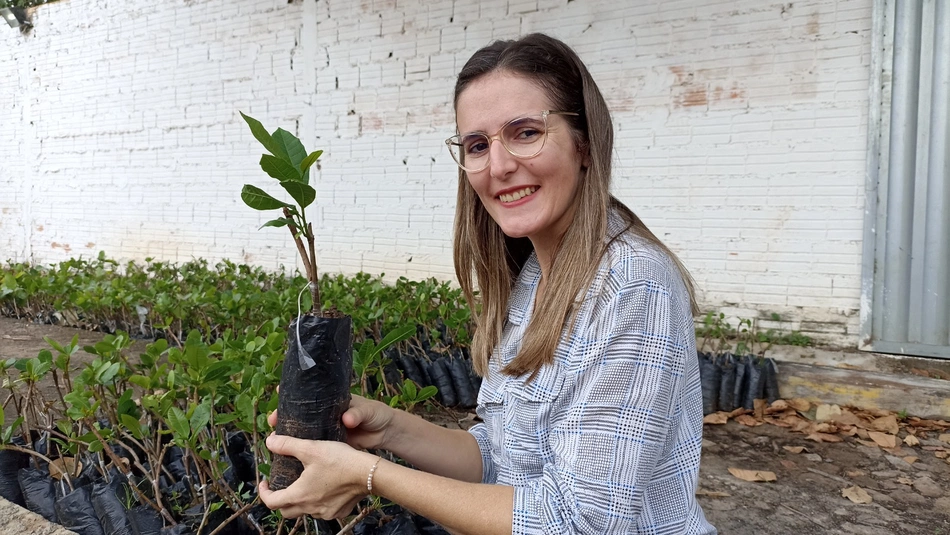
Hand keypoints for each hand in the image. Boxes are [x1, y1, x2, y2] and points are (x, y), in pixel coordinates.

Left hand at [259, 435, 375, 518]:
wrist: (369, 473)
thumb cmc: (340, 460)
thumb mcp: (311, 448)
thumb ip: (288, 445)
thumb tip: (270, 441)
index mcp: (300, 495)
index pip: (272, 502)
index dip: (264, 493)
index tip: (265, 483)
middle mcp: (311, 508)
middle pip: (286, 511)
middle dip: (280, 499)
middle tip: (281, 486)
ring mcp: (326, 512)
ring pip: (305, 511)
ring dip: (300, 501)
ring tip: (303, 484)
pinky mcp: (339, 511)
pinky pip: (323, 511)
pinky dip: (318, 502)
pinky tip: (324, 488)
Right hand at [267, 394, 394, 450]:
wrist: (386, 432)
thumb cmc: (377, 414)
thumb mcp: (368, 410)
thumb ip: (358, 414)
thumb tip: (347, 418)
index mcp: (332, 401)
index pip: (309, 395)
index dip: (293, 393)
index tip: (279, 390)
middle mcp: (326, 414)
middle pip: (301, 414)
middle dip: (285, 416)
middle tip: (272, 420)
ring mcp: (327, 429)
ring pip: (305, 431)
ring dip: (290, 434)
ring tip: (275, 437)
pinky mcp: (331, 445)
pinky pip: (314, 446)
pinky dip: (303, 449)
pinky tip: (290, 454)